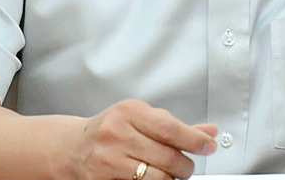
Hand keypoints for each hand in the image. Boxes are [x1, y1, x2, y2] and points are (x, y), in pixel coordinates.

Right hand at [66, 99, 217, 179]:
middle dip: (185, 165)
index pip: (169, 127)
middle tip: (187, 165)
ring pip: (156, 178)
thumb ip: (174, 125)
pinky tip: (152, 178)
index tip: (209, 146)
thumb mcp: (141, 117)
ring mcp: (108, 160)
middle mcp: (117, 134)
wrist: (75, 147)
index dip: (194, 139)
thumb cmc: (111, 129)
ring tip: (170, 173)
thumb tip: (209, 132)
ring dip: (171, 179)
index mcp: (128, 112)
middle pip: (166, 156)